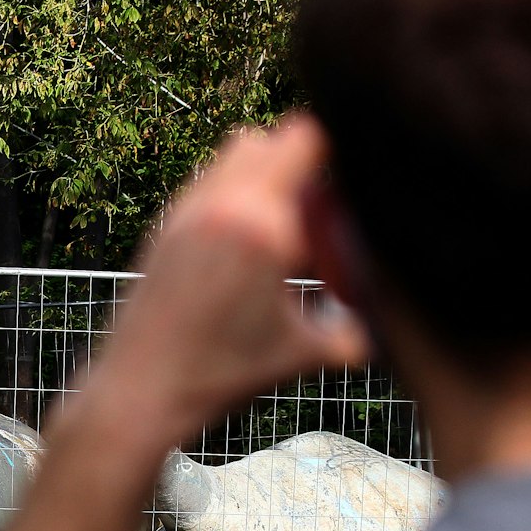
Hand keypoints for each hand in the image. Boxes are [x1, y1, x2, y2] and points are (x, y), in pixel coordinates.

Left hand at [67, 113, 368, 444]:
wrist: (139, 391)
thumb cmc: (220, 375)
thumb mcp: (302, 354)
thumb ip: (354, 331)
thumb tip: (391, 320)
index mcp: (261, 225)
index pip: (304, 139)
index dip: (334, 155)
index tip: (347, 195)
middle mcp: (219, 204)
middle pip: (269, 140)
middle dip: (298, 168)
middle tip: (313, 219)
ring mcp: (184, 211)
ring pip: (232, 157)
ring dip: (261, 179)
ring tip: (275, 235)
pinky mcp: (163, 227)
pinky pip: (207, 185)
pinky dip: (230, 198)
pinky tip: (240, 251)